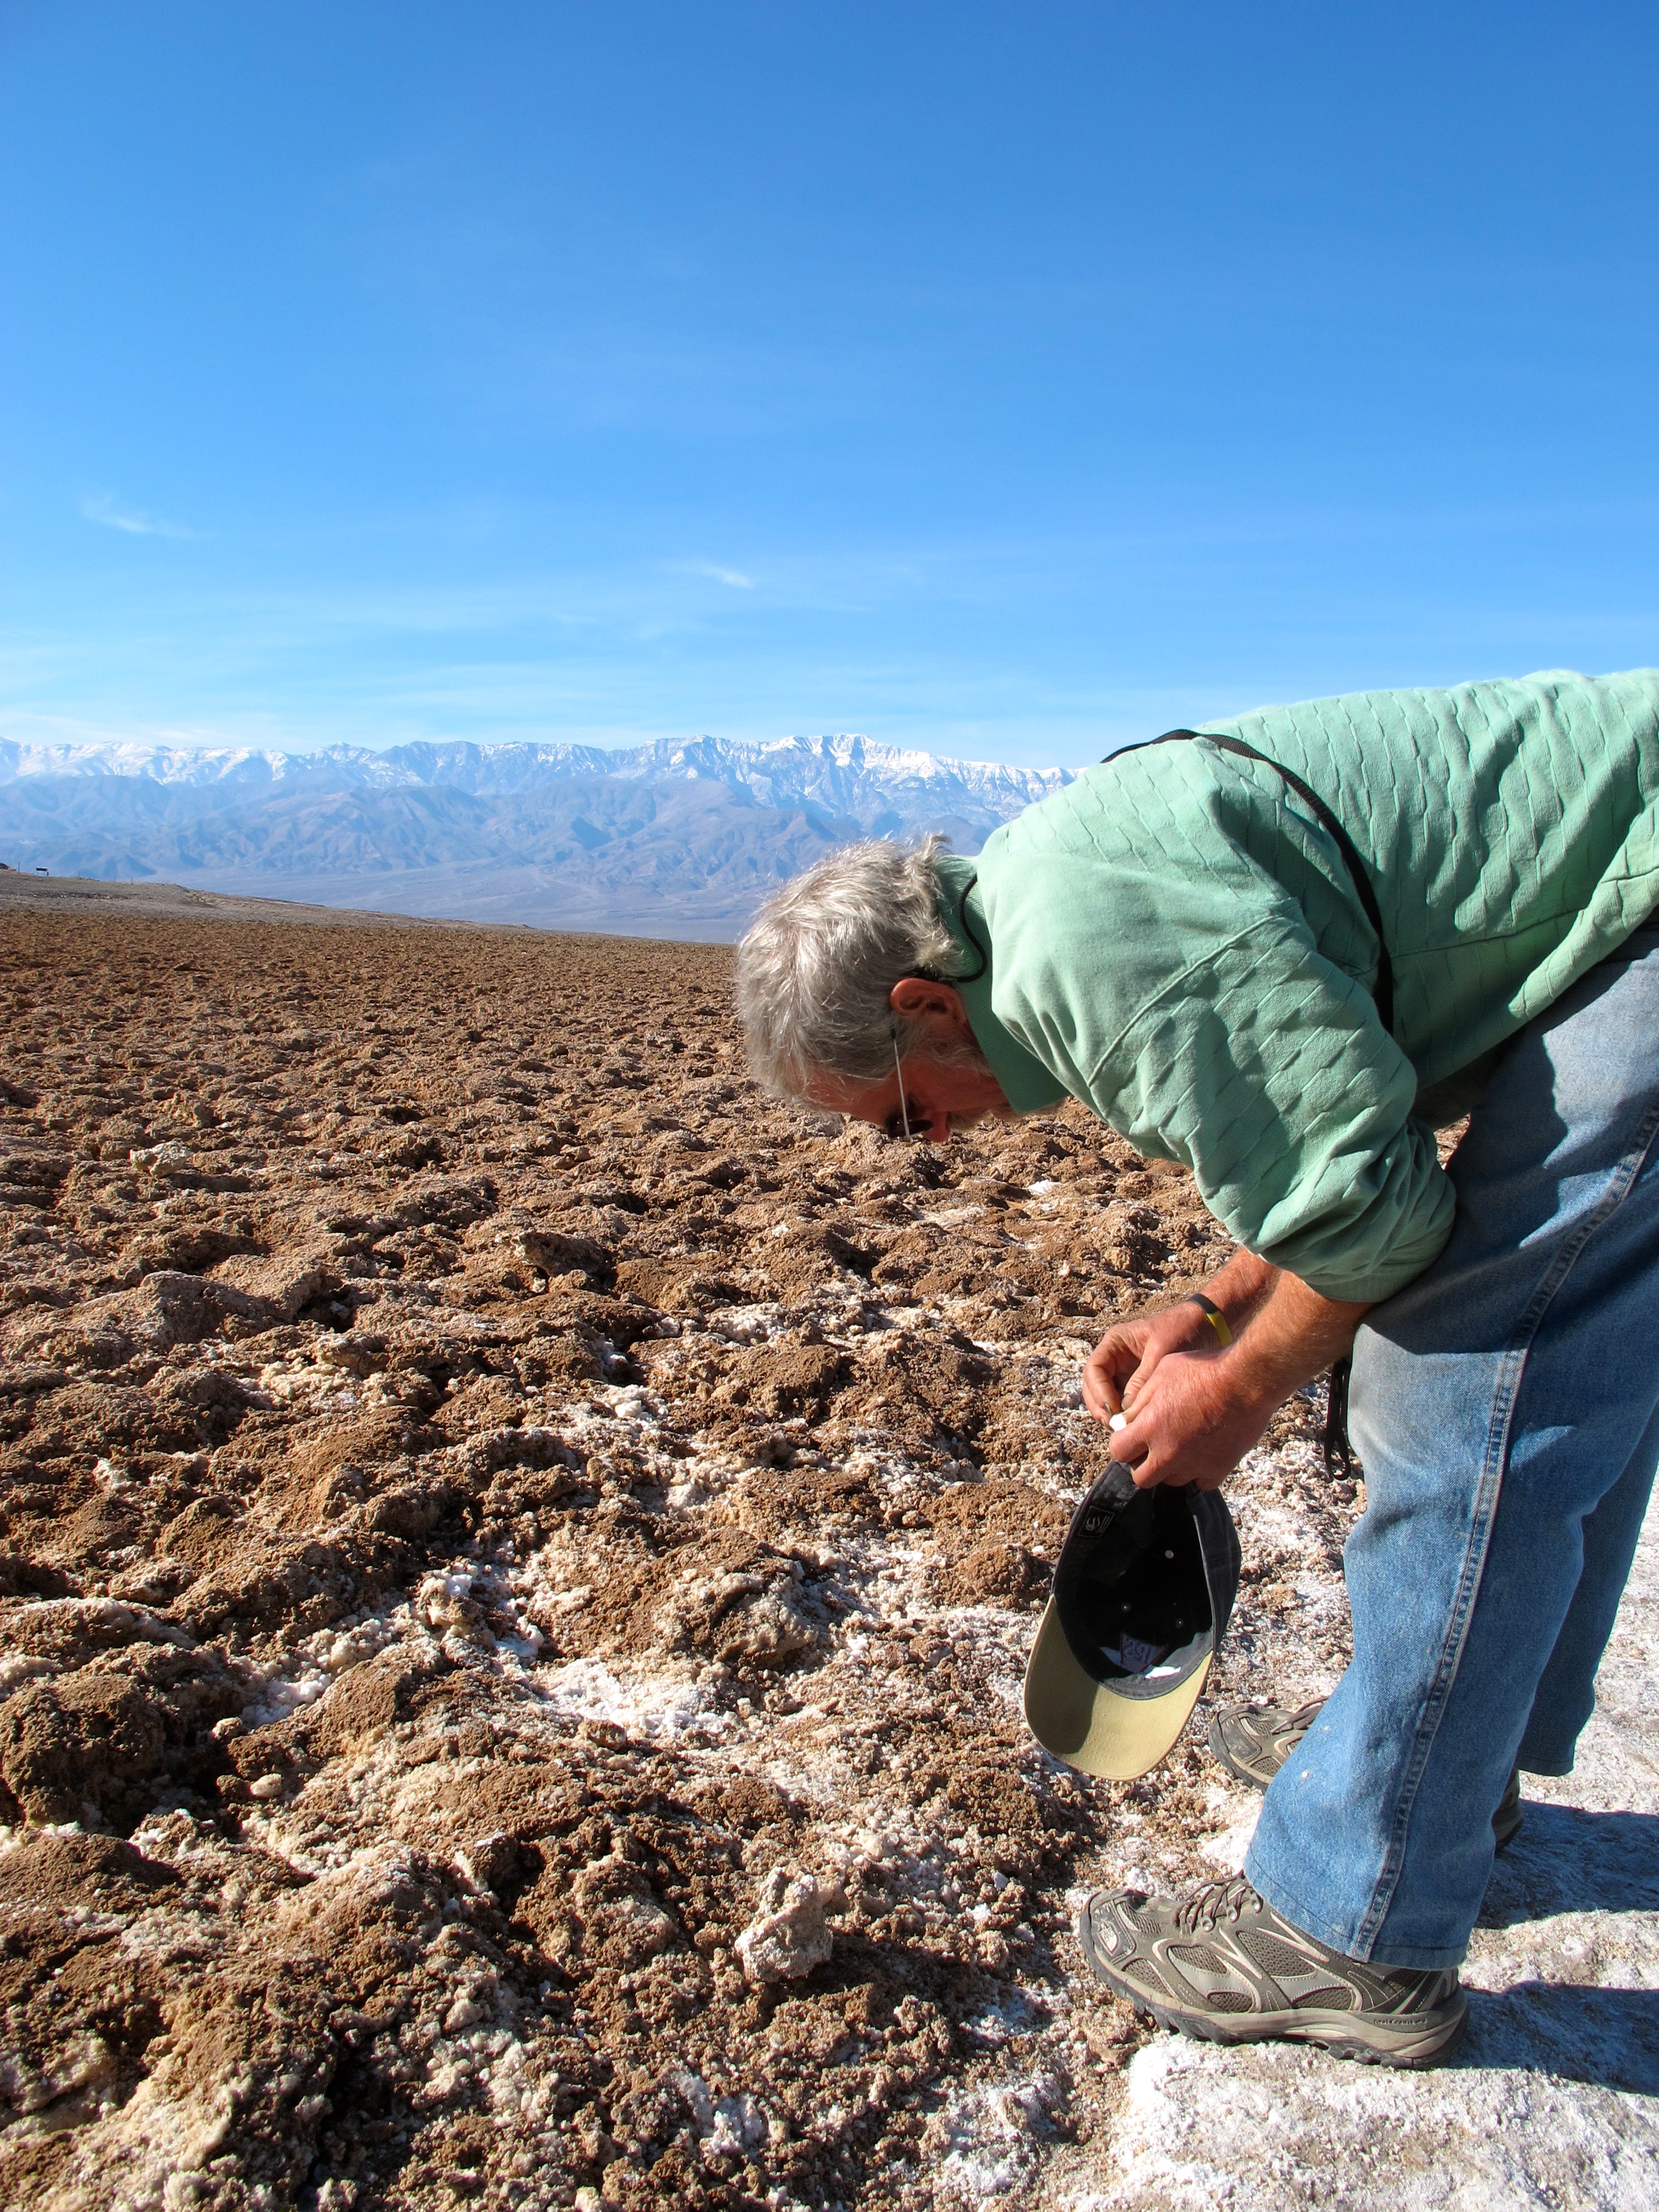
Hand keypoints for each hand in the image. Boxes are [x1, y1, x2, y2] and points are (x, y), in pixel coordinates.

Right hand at [1082, 1300, 1216, 1423]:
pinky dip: (1128, 1416)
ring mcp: (1127, 1374)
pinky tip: (1138, 1426)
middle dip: (1101, 1407)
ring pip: (1108, 1399)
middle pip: (1095, 1387)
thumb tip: (1125, 1412)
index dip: (1098, 1392)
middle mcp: (1117, 1360)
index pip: (1094, 1370)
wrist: (1210, 1325)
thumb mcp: (1162, 1352)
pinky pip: (1127, 1404)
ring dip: (1112, 1415)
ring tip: (1126, 1429)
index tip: (1114, 1409)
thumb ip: (1142, 1380)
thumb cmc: (1184, 1330)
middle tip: (1115, 1426)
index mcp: (1116, 1343)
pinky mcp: (1141, 1387)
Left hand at [1107, 1349, 1277, 1488]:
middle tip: (1152, 1446)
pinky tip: (1202, 1452)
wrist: (1246, 1381)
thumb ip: (1140, 1401)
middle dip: (1141, 1463)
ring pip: (1170, 1481)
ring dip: (1169, 1468)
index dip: (1122, 1443)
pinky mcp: (1218, 1469)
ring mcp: (1194, 1465)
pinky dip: (1198, 1472)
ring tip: (1180, 1445)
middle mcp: (1168, 1453)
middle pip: (1141, 1478)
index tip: (1130, 1435)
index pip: (1118, 1451)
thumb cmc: (1203, 1370)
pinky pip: (1200, 1482)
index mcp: (1150, 1427)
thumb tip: (1125, 1420)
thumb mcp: (1162, 1373)